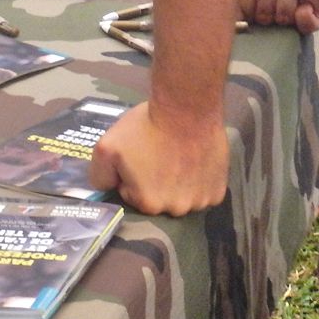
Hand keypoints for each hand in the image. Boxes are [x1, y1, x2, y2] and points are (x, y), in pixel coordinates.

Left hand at [88, 100, 228, 215]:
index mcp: (148, 204)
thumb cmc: (145, 127)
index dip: (131, 175)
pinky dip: (198, 180)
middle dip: (154, 181)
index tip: (138, 157)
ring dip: (177, 182)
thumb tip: (107, 188)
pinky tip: (193, 160)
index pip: (132, 194)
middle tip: (156, 155)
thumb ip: (99, 175)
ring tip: (176, 156)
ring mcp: (200, 202)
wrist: (186, 108)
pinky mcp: (218, 191)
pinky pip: (203, 192)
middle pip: (158, 199)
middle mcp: (176, 210)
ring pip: (181, 196)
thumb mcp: (106, 147)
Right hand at [238, 0, 318, 33]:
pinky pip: (307, 27)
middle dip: (267, 3)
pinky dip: (304, 14)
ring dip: (285, 1)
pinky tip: (304, 0)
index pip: (250, 18)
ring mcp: (297, 9)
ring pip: (285, 21)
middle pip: (266, 21)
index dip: (249, 6)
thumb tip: (233, 22)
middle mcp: (276, 4)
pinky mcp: (318, 13)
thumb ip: (230, 5)